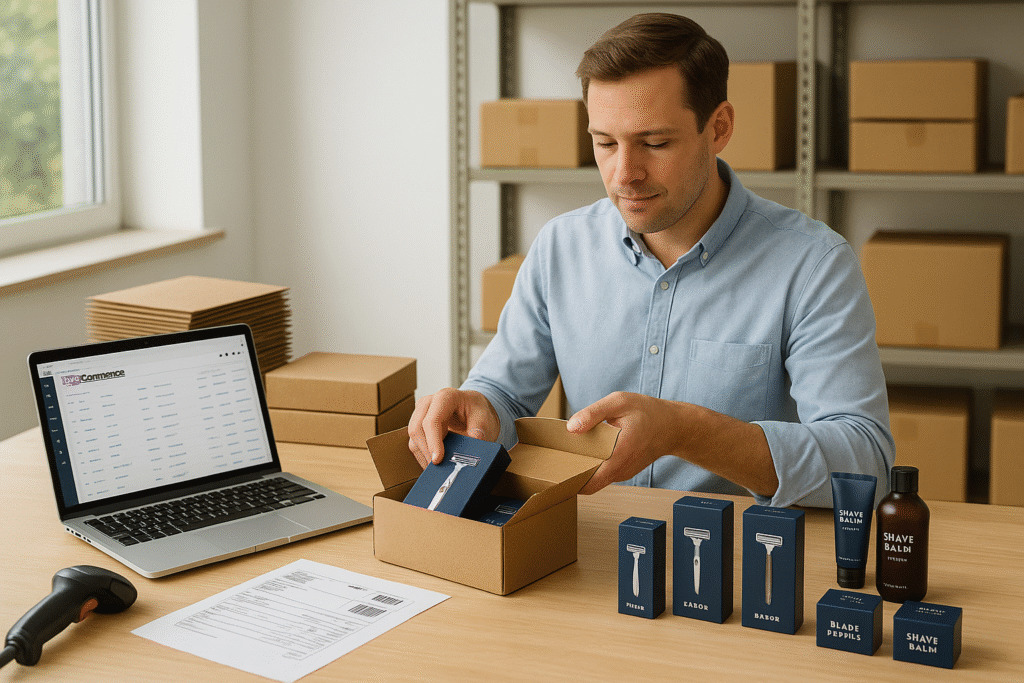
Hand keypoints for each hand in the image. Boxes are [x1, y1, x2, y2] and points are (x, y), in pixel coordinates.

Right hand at [407, 388, 500, 468]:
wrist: (475, 408)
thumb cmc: (479, 411)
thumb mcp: (485, 420)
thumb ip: (478, 434)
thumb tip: (467, 453)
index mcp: (446, 397)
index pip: (432, 421)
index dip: (433, 442)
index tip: (438, 460)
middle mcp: (429, 402)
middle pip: (417, 428)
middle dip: (426, 451)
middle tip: (438, 468)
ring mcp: (421, 413)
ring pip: (413, 437)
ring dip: (423, 454)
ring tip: (438, 468)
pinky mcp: (418, 424)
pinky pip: (415, 442)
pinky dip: (423, 455)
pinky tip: (435, 463)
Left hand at [568, 392, 683, 494]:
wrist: (673, 426)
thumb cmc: (647, 412)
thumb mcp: (619, 402)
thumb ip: (593, 413)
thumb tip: (570, 427)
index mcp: (619, 454)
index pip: (589, 482)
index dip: (570, 480)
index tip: (554, 471)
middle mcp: (621, 469)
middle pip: (588, 483)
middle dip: (571, 473)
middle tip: (557, 457)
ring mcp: (623, 473)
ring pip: (596, 478)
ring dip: (582, 468)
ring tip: (570, 450)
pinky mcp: (623, 471)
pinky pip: (603, 473)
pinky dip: (593, 465)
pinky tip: (588, 449)